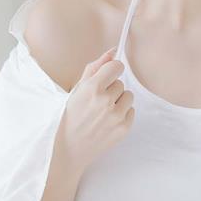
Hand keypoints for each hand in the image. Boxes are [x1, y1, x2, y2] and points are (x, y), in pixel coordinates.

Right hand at [58, 47, 134, 171]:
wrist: (69, 148)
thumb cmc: (71, 116)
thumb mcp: (77, 89)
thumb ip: (96, 67)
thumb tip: (113, 51)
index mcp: (92, 88)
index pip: (117, 67)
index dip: (111, 72)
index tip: (106, 78)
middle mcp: (105, 102)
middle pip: (121, 83)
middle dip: (111, 90)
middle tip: (96, 103)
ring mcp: (116, 117)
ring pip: (128, 96)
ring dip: (118, 102)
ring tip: (103, 112)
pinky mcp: (123, 129)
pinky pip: (131, 111)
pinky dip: (122, 115)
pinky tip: (108, 122)